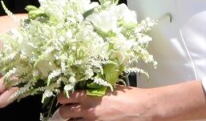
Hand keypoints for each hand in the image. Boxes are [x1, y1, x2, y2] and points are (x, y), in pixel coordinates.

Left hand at [53, 80, 205, 119]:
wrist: (143, 110)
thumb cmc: (130, 97)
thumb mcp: (111, 87)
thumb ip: (97, 89)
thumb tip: (88, 87)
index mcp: (91, 97)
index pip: (66, 97)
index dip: (63, 97)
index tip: (63, 96)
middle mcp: (88, 112)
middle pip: (64, 114)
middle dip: (65, 111)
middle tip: (68, 109)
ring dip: (74, 120)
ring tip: (78, 117)